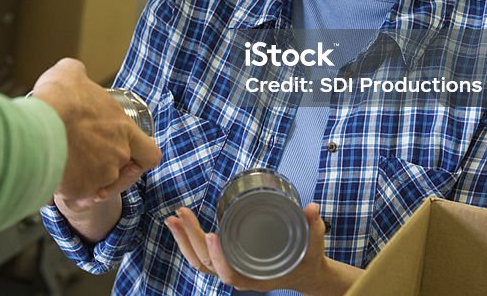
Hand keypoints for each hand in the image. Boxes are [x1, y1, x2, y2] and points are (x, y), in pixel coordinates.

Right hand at [32, 59, 160, 201]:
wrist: (39, 126)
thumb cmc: (59, 99)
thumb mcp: (71, 73)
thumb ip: (79, 75)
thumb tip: (74, 74)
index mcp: (123, 130)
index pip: (150, 154)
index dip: (141, 157)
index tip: (129, 154)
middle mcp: (117, 156)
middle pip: (122, 172)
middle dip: (105, 167)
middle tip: (85, 156)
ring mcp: (101, 176)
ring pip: (99, 186)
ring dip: (86, 179)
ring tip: (67, 165)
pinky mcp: (80, 191)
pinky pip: (78, 197)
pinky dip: (69, 191)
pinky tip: (57, 179)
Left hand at [165, 204, 329, 292]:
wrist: (306, 273)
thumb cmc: (307, 260)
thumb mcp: (313, 245)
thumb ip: (313, 226)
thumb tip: (313, 208)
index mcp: (257, 278)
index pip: (230, 274)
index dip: (218, 258)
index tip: (212, 234)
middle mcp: (240, 275)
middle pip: (206, 264)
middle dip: (191, 238)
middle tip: (181, 213)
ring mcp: (230, 268)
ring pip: (199, 262)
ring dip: (183, 240)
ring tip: (173, 218)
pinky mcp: (226, 261)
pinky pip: (201, 258)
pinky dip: (188, 242)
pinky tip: (180, 224)